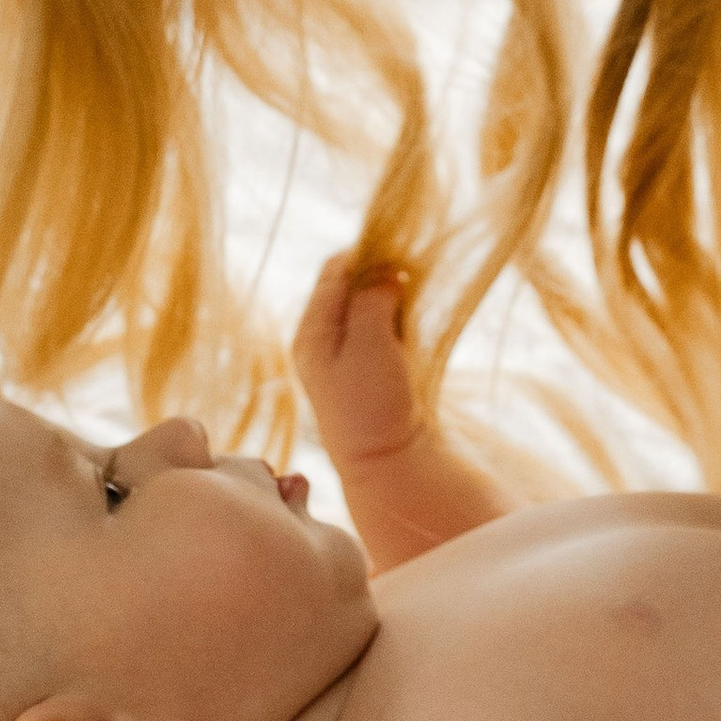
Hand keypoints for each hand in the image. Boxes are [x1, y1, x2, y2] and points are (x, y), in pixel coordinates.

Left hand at [294, 254, 425, 477]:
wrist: (388, 463)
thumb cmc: (372, 405)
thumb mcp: (370, 343)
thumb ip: (372, 297)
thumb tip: (385, 268)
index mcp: (311, 331)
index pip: (335, 270)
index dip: (368, 257)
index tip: (401, 264)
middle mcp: (322, 337)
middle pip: (352, 282)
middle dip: (383, 278)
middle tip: (409, 290)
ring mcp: (345, 351)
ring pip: (371, 301)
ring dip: (393, 300)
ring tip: (407, 322)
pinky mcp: (368, 364)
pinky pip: (383, 324)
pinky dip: (399, 320)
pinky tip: (408, 338)